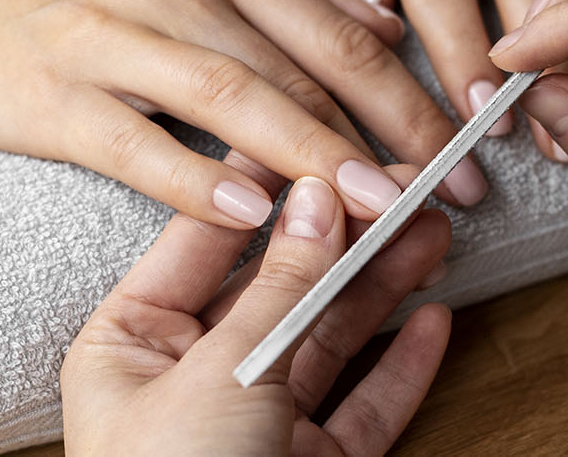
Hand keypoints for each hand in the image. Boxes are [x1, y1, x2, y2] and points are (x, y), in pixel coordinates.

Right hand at [0, 0, 489, 228]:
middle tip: (448, 191)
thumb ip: (271, 6)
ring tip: (373, 211)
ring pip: (233, 99)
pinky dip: (200, 182)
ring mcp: (108, 35)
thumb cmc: (67, 2)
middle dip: (387, 132)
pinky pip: (139, 143)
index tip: (466, 145)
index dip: (412, 89)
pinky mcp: (53, 94)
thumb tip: (380, 27)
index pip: (335, 27)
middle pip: (301, 63)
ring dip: (313, 159)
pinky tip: (252, 219)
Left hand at [61, 157, 452, 455]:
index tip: (334, 140)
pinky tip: (437, 319)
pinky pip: (359, 407)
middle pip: (279, 286)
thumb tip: (316, 195)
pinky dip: (400, 366)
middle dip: (347, 236)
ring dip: (384, 287)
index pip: (208, 237)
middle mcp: (187, 377)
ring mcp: (250, 426)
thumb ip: (278, 289)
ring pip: (327, 340)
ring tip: (437, 232)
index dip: (276, 187)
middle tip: (409, 184)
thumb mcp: (222, 376)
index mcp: (130, 342)